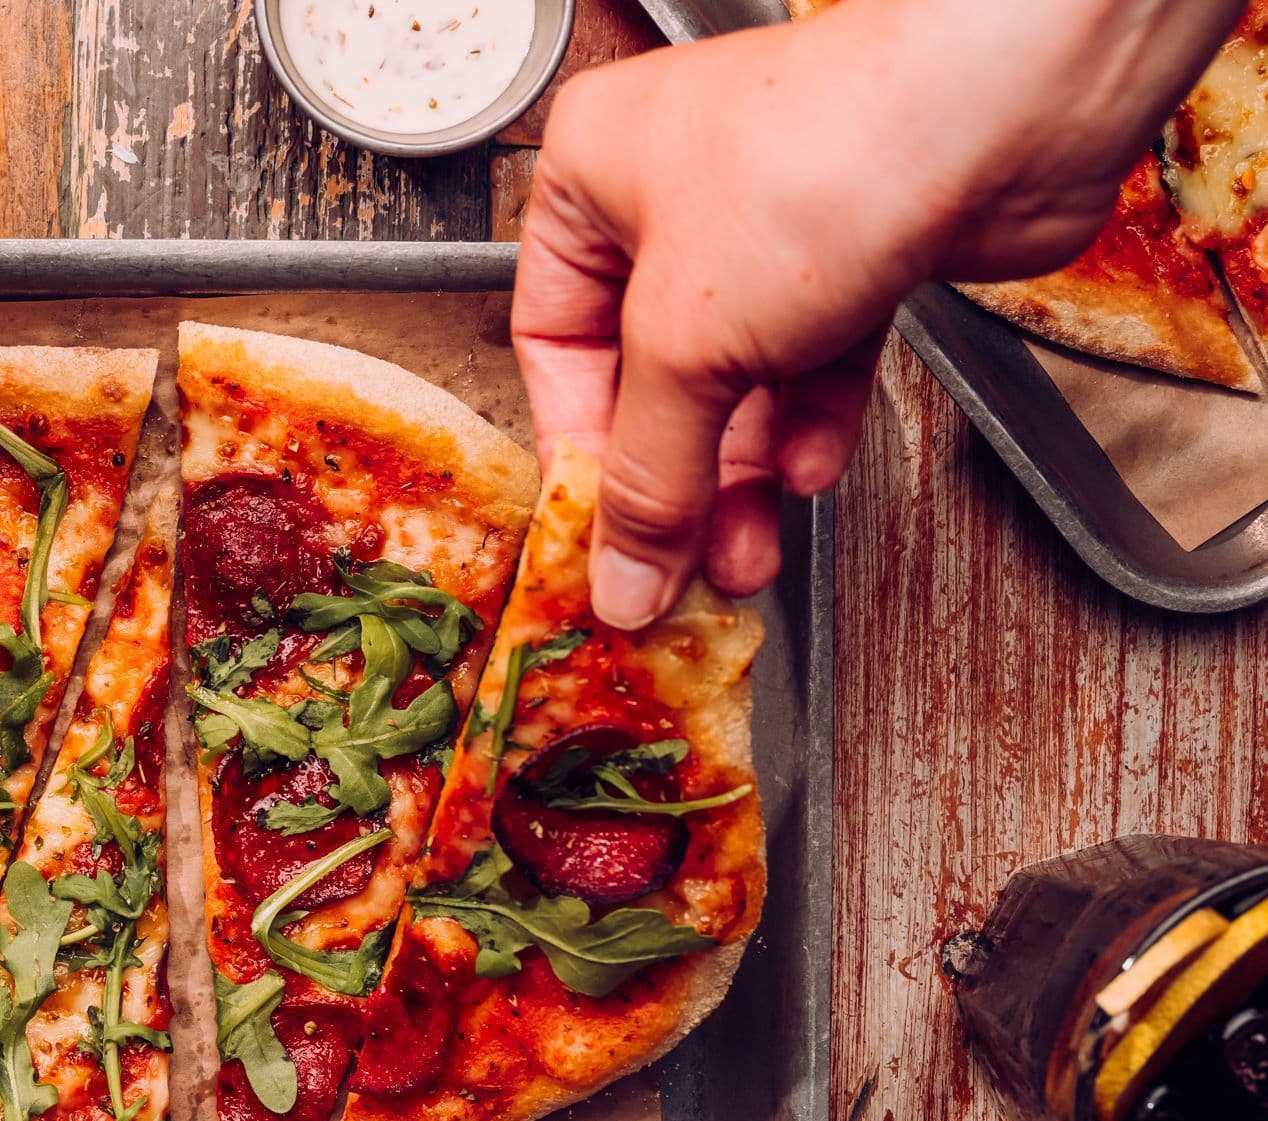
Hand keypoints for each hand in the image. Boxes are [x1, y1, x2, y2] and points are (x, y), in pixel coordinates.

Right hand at [513, 0, 1245, 625]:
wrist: (1005, 106)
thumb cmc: (825, 156)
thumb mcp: (688, 344)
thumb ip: (647, 476)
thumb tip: (617, 575)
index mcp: (592, 175)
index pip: (556, 346)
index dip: (579, 451)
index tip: (600, 537)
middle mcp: (673, 191)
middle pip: (649, 375)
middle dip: (675, 480)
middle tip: (677, 565)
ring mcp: (770, 220)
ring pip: (734, 378)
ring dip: (741, 474)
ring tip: (747, 548)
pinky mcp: (857, 249)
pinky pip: (811, 360)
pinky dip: (809, 422)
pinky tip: (811, 466)